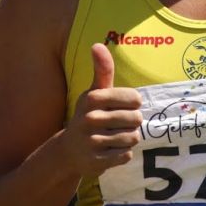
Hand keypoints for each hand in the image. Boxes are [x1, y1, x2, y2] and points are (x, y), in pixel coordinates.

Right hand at [64, 43, 142, 177]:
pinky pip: (127, 155)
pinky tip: (109, 150)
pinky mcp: (97, 161)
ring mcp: (92, 141)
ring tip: (113, 137)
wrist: (68, 150)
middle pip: (136, 119)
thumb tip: (97, 44)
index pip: (135, 99)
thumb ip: (102, 69)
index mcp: (92, 98)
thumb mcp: (94, 92)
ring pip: (133, 138)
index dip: (133, 104)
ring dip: (128, 138)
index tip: (121, 107)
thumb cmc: (89, 115)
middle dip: (131, 123)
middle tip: (117, 125)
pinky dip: (122, 154)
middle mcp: (90, 119)